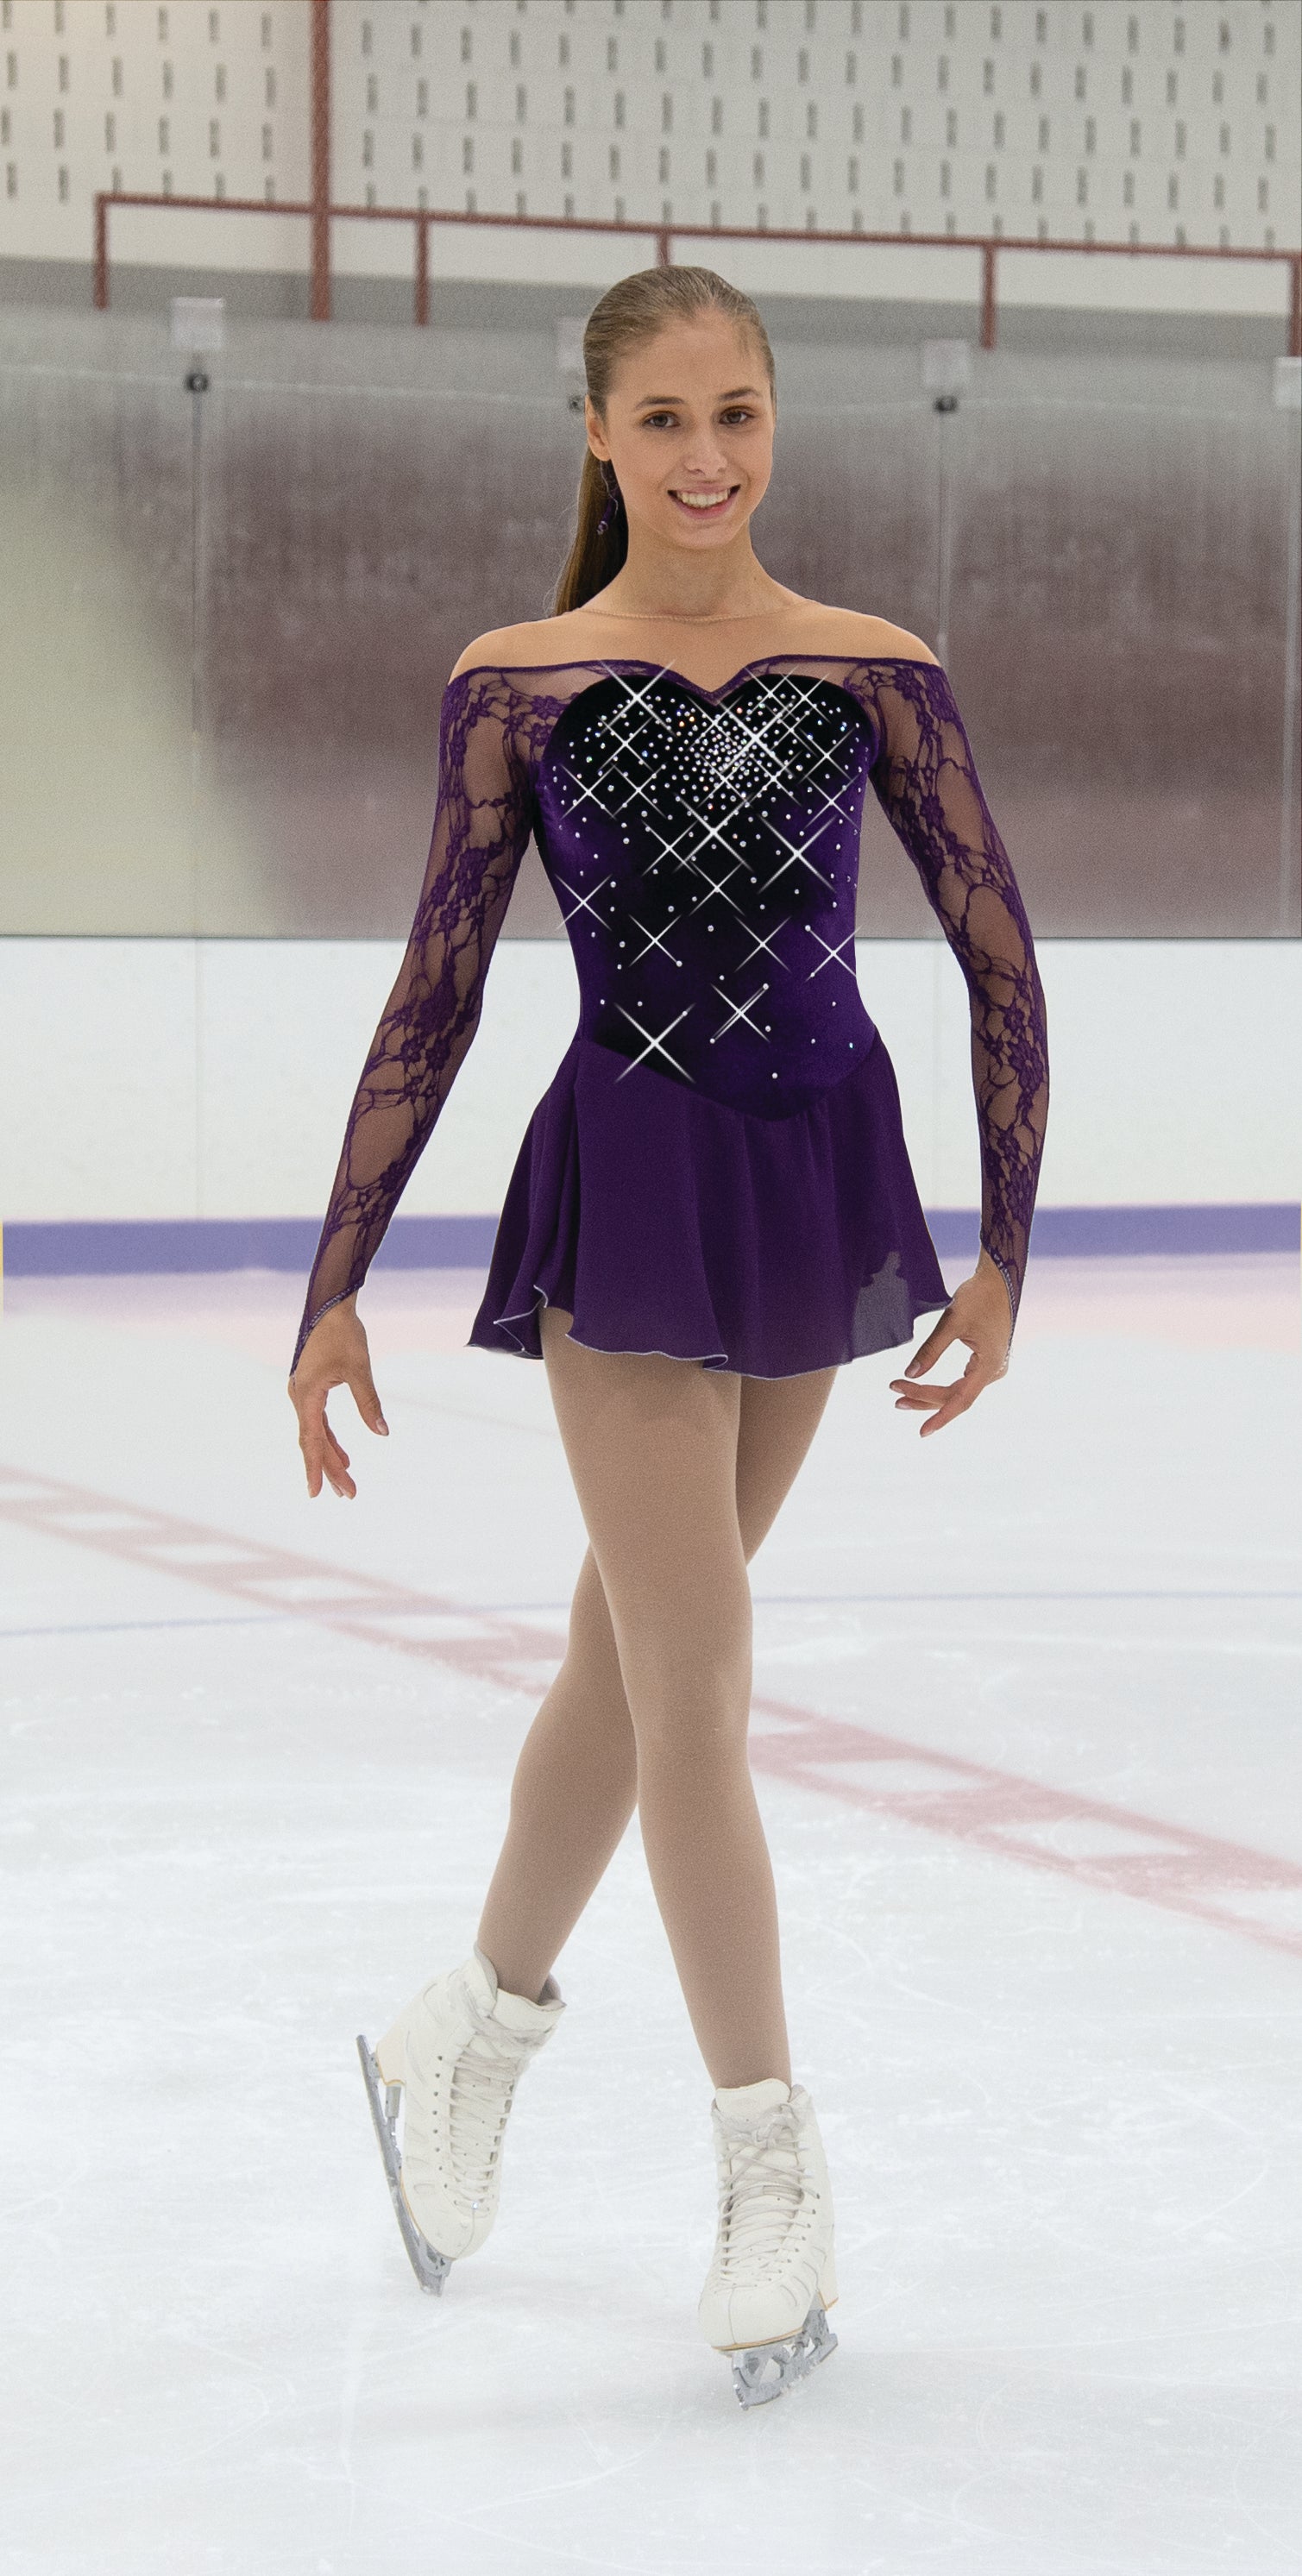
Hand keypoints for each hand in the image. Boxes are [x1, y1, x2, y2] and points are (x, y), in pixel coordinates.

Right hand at [288, 1299, 387, 1497]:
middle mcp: (299, 1397)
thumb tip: (383, 1434)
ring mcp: (303, 1394)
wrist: (330, 1307)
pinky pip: (319, 1423)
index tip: (316, 1494)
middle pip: (315, 1443)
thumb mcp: (359, 1370)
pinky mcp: (310, 1390)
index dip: (315, 1469)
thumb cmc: (344, 1335)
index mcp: (307, 1395)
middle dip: (331, 1470)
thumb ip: (369, 1402)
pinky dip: (331, 1440)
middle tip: (349, 1495)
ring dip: (331, 1458)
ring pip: (317, 1435)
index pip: (312, 1441)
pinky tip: (344, 1456)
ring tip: (347, 1482)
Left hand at [889, 1254, 1011, 1438]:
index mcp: (989, 1366)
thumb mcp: (951, 1322)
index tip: (921, 1432)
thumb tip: (909, 1373)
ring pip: (959, 1391)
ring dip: (932, 1394)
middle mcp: (994, 1371)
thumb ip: (930, 1350)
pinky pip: (965, 1382)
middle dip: (925, 1399)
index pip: (960, 1401)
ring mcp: (993, 1367)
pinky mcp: (988, 1360)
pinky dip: (944, 1386)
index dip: (939, 1417)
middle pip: (956, 1397)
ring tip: (902, 1396)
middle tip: (895, 1398)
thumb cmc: (978, 1296)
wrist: (1000, 1279)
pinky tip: (925, 1389)